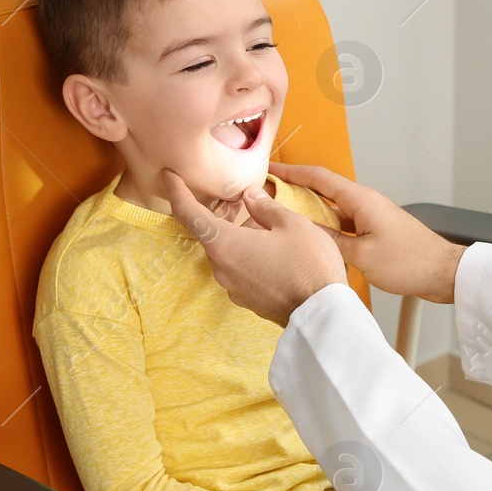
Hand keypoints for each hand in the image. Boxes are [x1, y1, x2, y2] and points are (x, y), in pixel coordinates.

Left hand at [162, 168, 347, 325]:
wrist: (323, 314)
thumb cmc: (308, 264)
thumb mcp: (292, 224)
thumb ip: (265, 207)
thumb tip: (250, 197)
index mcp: (225, 244)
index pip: (189, 214)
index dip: (176, 191)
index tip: (169, 176)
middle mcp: (221, 268)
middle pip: (210, 234)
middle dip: (219, 214)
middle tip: (235, 198)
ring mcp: (233, 287)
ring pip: (227, 252)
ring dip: (238, 235)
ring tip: (263, 223)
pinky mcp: (247, 299)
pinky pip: (239, 269)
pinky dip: (247, 254)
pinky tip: (270, 248)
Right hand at [271, 163, 466, 304]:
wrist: (441, 272)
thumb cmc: (410, 262)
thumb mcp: (361, 255)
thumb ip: (330, 241)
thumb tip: (302, 230)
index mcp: (361, 200)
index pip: (319, 177)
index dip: (292, 171)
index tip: (270, 168)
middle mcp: (365, 203)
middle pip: (323, 190)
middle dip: (296, 189)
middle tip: (270, 193)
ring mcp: (371, 216)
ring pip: (333, 209)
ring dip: (311, 211)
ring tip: (285, 217)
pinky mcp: (376, 230)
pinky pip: (344, 223)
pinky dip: (327, 227)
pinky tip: (315, 238)